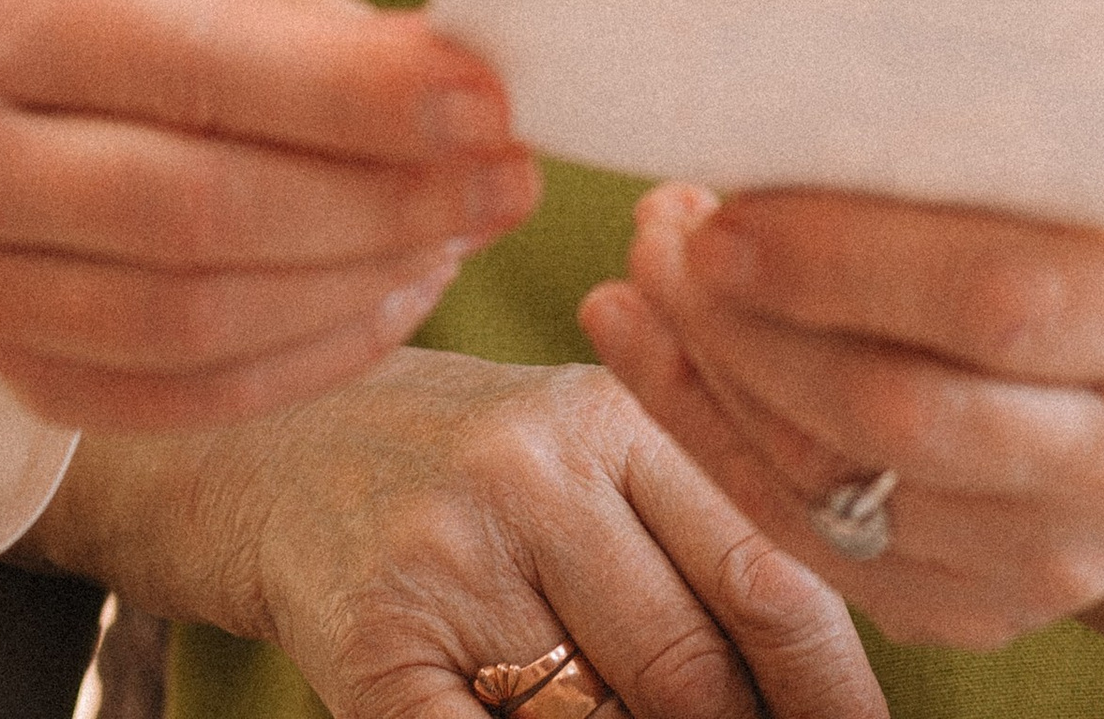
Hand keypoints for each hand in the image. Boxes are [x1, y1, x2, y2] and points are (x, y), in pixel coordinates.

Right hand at [0, 0, 538, 428]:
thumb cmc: (123, 19)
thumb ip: (318, 33)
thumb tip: (469, 85)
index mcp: (8, 24)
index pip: (199, 70)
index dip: (353, 95)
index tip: (483, 101)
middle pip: (198, 212)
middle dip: (378, 202)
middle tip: (505, 178)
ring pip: (194, 323)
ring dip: (359, 286)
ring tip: (461, 234)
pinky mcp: (22, 382)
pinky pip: (187, 399)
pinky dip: (313, 357)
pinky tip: (398, 296)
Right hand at [39, 348, 888, 718]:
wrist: (271, 438)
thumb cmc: (471, 464)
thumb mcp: (589, 455)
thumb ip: (697, 535)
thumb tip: (823, 688)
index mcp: (617, 414)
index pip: (767, 572)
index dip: (832, 688)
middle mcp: (535, 467)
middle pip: (689, 667)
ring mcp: (446, 550)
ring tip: (605, 707)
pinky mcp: (368, 639)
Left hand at [580, 184, 1103, 652]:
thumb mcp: (1087, 162)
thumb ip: (968, 139)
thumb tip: (786, 84)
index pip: (988, 299)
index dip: (841, 261)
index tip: (726, 208)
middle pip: (895, 412)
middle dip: (750, 327)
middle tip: (663, 236)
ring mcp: (1051, 556)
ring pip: (836, 488)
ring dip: (710, 378)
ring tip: (645, 272)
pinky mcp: (981, 610)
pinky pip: (815, 545)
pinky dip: (715, 445)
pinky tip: (651, 354)